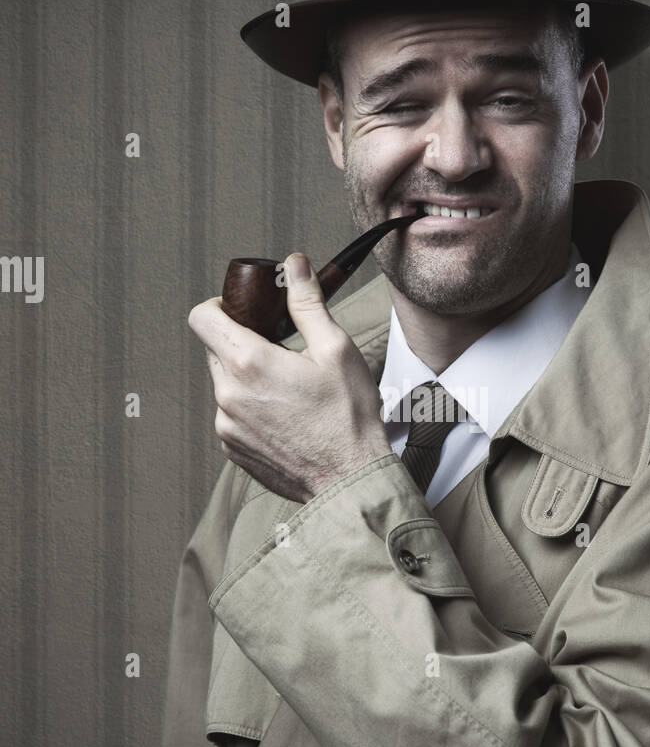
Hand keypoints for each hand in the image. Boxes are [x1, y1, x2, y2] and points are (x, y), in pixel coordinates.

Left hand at [188, 252, 391, 502]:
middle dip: (242, 343)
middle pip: (215, 350)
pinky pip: (232, 416)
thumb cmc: (348, 418)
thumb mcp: (335, 349)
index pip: (201, 317)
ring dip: (248, 379)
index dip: (218, 305)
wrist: (350, 481)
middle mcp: (227, 395)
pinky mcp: (233, 450)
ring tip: (290, 390)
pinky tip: (287, 417)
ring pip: (225, 385)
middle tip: (280, 350)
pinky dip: (252, 409)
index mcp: (248, 363)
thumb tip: (293, 265)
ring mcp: (227, 426)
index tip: (241, 310)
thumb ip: (307, 302)